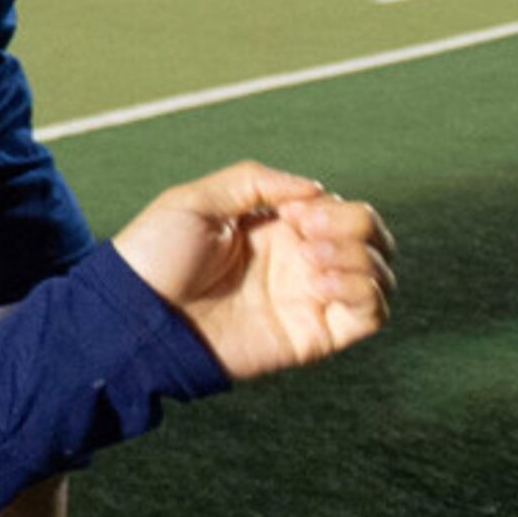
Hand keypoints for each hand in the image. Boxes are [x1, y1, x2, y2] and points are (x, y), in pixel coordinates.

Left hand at [112, 163, 394, 379]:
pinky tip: (322, 283)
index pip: (341, 210)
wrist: (137, 316)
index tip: (295, 213)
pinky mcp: (314, 335)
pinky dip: (364, 291)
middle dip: (355, 226)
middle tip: (307, 232)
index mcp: (277, 228)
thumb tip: (316, 190)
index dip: (333, 207)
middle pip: (372, 238)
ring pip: (379, 274)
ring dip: (360, 258)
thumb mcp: (194, 201)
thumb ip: (254, 181)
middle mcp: (300, 262)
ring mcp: (310, 299)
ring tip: (311, 259)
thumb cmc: (155, 256)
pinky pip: (372, 315)